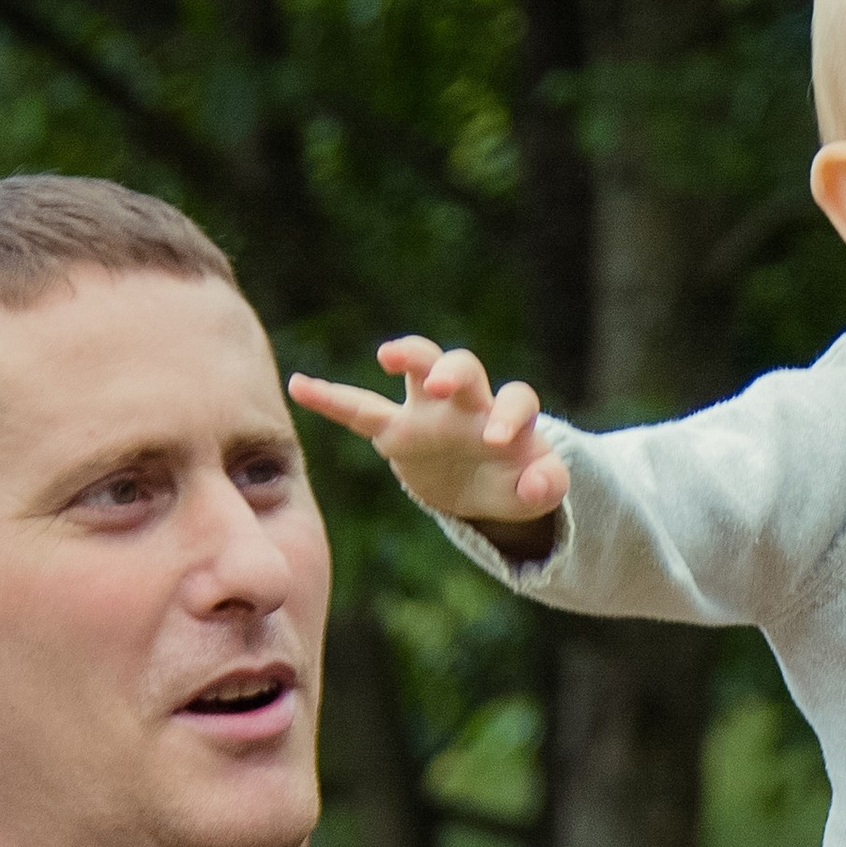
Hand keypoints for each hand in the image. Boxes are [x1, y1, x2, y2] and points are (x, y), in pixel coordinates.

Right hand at [287, 340, 567, 553]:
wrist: (484, 487)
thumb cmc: (516, 481)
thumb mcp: (539, 491)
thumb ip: (546, 486)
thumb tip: (539, 483)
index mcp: (508, 414)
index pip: (516, 398)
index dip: (509, 415)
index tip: (498, 442)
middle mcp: (469, 401)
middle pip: (463, 366)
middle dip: (451, 371)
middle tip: (439, 386)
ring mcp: (429, 410)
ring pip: (419, 365)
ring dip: (408, 356)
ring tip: (388, 357)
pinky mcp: (396, 430)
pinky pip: (359, 409)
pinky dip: (330, 397)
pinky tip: (299, 386)